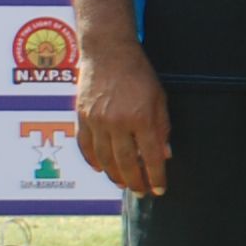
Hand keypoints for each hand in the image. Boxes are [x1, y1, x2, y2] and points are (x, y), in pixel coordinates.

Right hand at [74, 34, 170, 197]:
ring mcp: (96, 121)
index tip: (160, 190)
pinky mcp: (81, 117)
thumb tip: (164, 155)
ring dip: (114, 175)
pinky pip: (85, 146)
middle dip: (135, 181)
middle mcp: (117, 122)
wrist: (108, 53)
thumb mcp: (160, 99)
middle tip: (142, 192)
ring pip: (104, 159)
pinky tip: (101, 169)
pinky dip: (93, 160)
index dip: (156, 176)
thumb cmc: (139, 74)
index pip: (150, 156)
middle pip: (125, 162)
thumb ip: (162, 128)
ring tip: (124, 184)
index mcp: (141, 118)